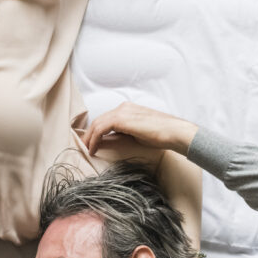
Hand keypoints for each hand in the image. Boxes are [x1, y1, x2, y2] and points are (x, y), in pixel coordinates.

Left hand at [82, 102, 197, 156]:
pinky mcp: (121, 119)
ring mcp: (122, 111)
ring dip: (89, 138)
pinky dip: (94, 139)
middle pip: (99, 120)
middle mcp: (123, 107)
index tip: (91, 143)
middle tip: (84, 147)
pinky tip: (93, 149)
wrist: (173, 132)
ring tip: (86, 150)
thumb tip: (113, 139)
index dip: (96, 131)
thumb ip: (125, 133)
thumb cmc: (161, 135)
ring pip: (97, 124)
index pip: (106, 119)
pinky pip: (101, 129)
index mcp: (128, 109)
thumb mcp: (138, 133)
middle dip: (89, 134)